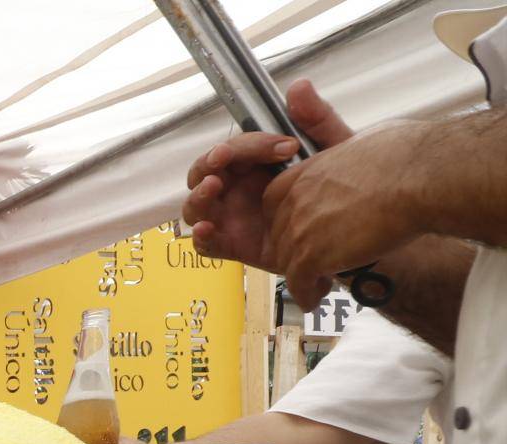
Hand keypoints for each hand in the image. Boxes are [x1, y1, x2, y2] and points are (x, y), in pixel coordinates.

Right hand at [183, 79, 354, 268]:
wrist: (356, 227)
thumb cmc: (339, 186)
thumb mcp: (333, 148)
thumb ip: (316, 118)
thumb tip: (298, 87)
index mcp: (254, 163)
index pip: (237, 148)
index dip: (250, 144)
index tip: (282, 146)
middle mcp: (237, 188)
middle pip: (203, 172)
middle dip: (209, 162)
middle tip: (224, 157)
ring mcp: (232, 217)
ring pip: (196, 206)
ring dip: (198, 195)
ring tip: (212, 187)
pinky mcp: (235, 245)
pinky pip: (207, 244)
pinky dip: (201, 237)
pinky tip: (206, 228)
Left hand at [261, 122, 428, 308]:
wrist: (424, 178)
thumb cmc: (411, 156)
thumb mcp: (365, 144)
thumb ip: (349, 158)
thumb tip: (363, 160)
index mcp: (309, 171)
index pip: (275, 200)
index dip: (285, 220)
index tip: (300, 231)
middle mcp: (298, 199)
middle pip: (280, 235)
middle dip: (295, 250)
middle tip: (313, 262)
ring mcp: (302, 228)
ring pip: (287, 262)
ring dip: (302, 276)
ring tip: (319, 284)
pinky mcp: (312, 256)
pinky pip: (298, 283)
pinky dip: (306, 295)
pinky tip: (315, 301)